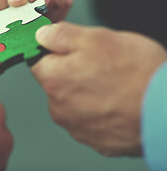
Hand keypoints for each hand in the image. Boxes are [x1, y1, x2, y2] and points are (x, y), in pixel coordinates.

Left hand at [31, 22, 166, 155]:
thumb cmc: (137, 74)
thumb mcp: (96, 38)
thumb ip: (62, 35)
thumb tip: (41, 34)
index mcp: (54, 80)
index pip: (37, 60)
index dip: (52, 49)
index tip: (65, 46)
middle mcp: (59, 108)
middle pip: (56, 81)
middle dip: (72, 69)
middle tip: (100, 63)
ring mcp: (76, 126)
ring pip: (72, 100)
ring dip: (86, 90)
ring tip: (113, 83)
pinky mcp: (94, 139)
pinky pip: (88, 118)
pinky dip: (99, 109)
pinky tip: (117, 101)